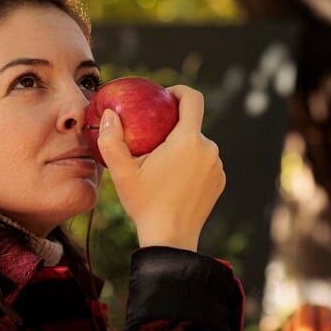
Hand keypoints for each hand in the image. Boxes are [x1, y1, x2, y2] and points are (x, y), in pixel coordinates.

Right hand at [97, 85, 225, 251]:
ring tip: (160, 164)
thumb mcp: (121, 172)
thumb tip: (110, 113)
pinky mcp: (219, 181)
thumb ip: (111, 139)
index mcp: (188, 140)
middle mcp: (209, 149)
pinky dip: (191, 164)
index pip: (192, 99)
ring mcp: (218, 167)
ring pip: (198, 145)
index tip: (164, 96)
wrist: (171, 239)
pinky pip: (205, 163)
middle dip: (173, 127)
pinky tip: (173, 180)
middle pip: (192, 125)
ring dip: (182, 147)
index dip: (178, 91)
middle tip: (150, 140)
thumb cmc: (144, 204)